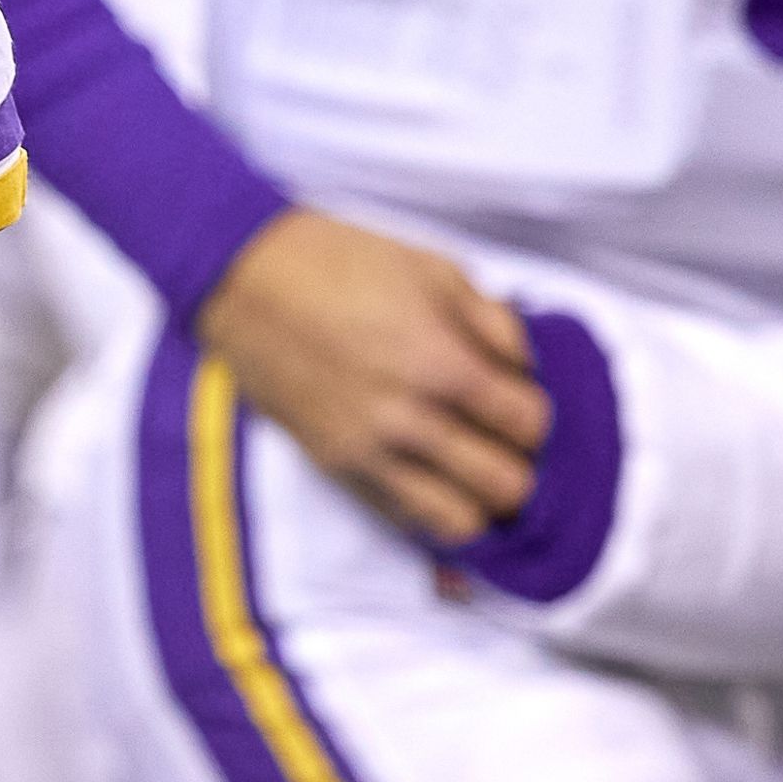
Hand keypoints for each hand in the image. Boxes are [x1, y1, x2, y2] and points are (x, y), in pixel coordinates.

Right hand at [191, 208, 551, 545]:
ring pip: (457, 521)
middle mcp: (409, 418)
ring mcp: (368, 450)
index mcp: (441, 361)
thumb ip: (494, 323)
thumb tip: (526, 371)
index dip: (538, 417)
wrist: (244, 279)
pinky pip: (401, 519)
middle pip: (504, 485)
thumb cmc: (341, 261)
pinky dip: (429, 510)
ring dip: (478, 502)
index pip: (529, 424)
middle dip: (519, 466)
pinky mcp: (334, 466)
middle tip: (505, 443)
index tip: (520, 403)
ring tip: (474, 473)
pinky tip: (434, 481)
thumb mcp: (434, 269)